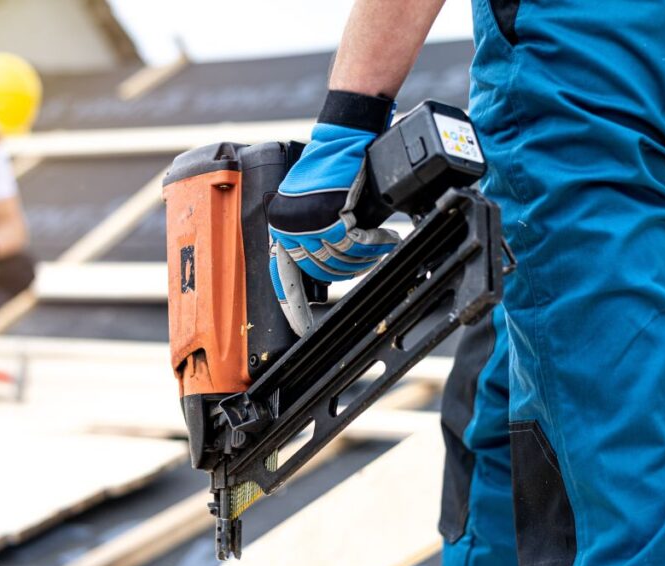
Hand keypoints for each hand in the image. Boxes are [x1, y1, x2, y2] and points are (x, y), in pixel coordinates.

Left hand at [268, 91, 400, 335]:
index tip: (299, 328)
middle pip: (322, 271)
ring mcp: (312, 224)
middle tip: (363, 256)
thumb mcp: (305, 203)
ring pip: (342, 261)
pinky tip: (385, 240)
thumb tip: (313, 267)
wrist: (344, 139)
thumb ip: (304, 233)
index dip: (293, 305)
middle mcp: (290, 227)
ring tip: (376, 246)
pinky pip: (359, 247)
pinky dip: (375, 246)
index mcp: (279, 227)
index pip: (283, 275)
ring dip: (363, 257)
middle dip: (346, 268)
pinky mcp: (336, 217)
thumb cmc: (327, 168)